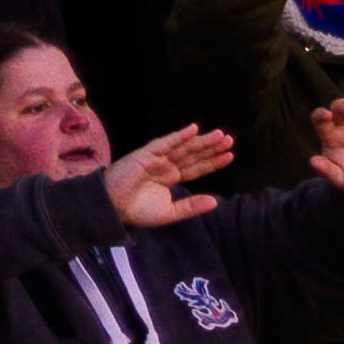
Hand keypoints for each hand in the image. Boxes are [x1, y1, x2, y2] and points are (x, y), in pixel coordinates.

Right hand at [99, 122, 234, 229]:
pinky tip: (193, 130)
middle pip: (194, 154)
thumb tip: (215, 201)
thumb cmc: (138, 211)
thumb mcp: (170, 213)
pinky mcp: (146, 154)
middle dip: (211, 148)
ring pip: (184, 147)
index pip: (197, 167)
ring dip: (202, 141)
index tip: (230, 155)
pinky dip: (179, 136)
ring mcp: (157, 158)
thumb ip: (191, 206)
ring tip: (220, 136)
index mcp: (172, 177)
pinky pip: (165, 144)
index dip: (213, 162)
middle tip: (230, 140)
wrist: (113, 209)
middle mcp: (167, 165)